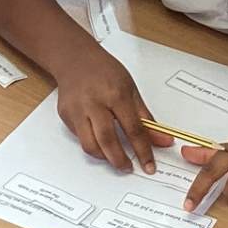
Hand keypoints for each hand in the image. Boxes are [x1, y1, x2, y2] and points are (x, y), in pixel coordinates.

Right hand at [54, 46, 168, 172]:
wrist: (75, 59)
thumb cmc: (105, 71)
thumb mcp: (131, 89)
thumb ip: (145, 117)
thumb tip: (161, 139)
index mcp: (116, 94)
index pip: (133, 129)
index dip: (143, 151)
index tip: (149, 166)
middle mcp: (94, 103)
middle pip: (108, 141)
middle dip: (120, 160)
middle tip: (128, 168)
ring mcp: (77, 110)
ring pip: (90, 145)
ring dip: (104, 157)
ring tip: (115, 159)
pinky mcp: (66, 116)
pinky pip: (80, 138)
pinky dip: (92, 145)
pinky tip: (100, 142)